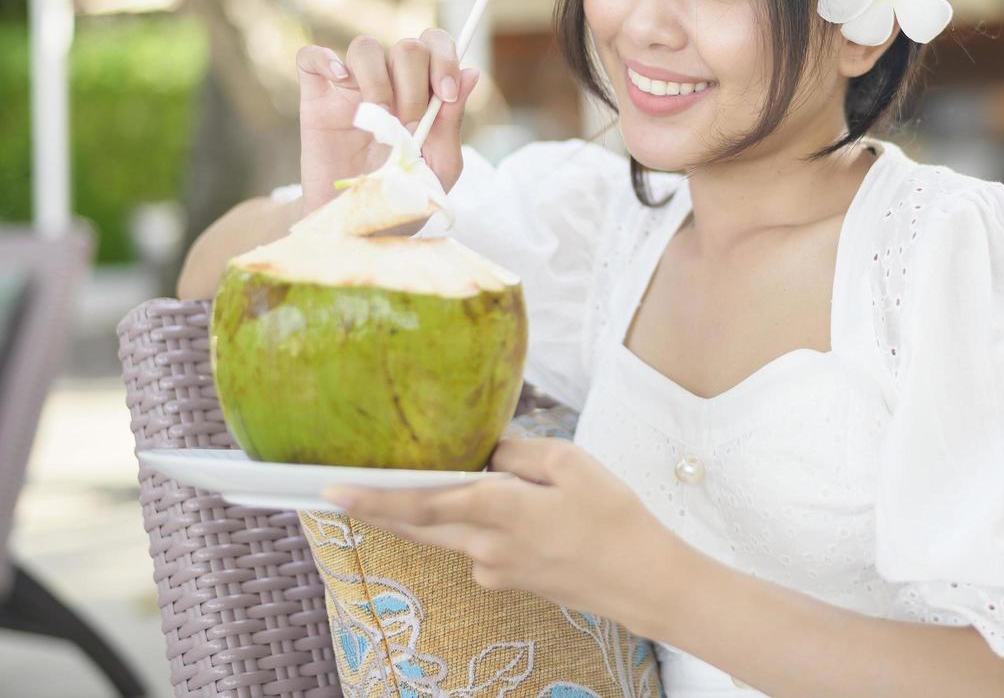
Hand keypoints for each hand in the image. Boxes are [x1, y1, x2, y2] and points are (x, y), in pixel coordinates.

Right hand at [296, 29, 479, 213]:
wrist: (360, 226)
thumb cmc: (404, 196)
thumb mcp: (439, 166)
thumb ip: (452, 121)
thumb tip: (472, 72)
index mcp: (423, 93)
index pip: (435, 45)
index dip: (444, 59)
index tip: (445, 96)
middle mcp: (390, 84)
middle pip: (406, 48)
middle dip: (415, 84)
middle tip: (411, 125)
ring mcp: (352, 90)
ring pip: (365, 48)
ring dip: (379, 80)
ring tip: (379, 119)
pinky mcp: (316, 102)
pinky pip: (310, 58)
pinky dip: (324, 59)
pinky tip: (339, 80)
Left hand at [321, 437, 679, 632]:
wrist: (642, 580)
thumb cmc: (614, 516)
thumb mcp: (571, 463)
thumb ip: (517, 452)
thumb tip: (484, 451)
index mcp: (500, 510)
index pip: (423, 503)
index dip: (375, 497)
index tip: (333, 490)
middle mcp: (486, 547)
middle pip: (418, 525)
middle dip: (379, 507)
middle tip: (340, 488)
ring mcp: (495, 571)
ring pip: (450, 534)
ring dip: (439, 511)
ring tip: (462, 480)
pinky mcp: (508, 582)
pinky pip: (480, 547)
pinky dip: (482, 526)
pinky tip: (525, 515)